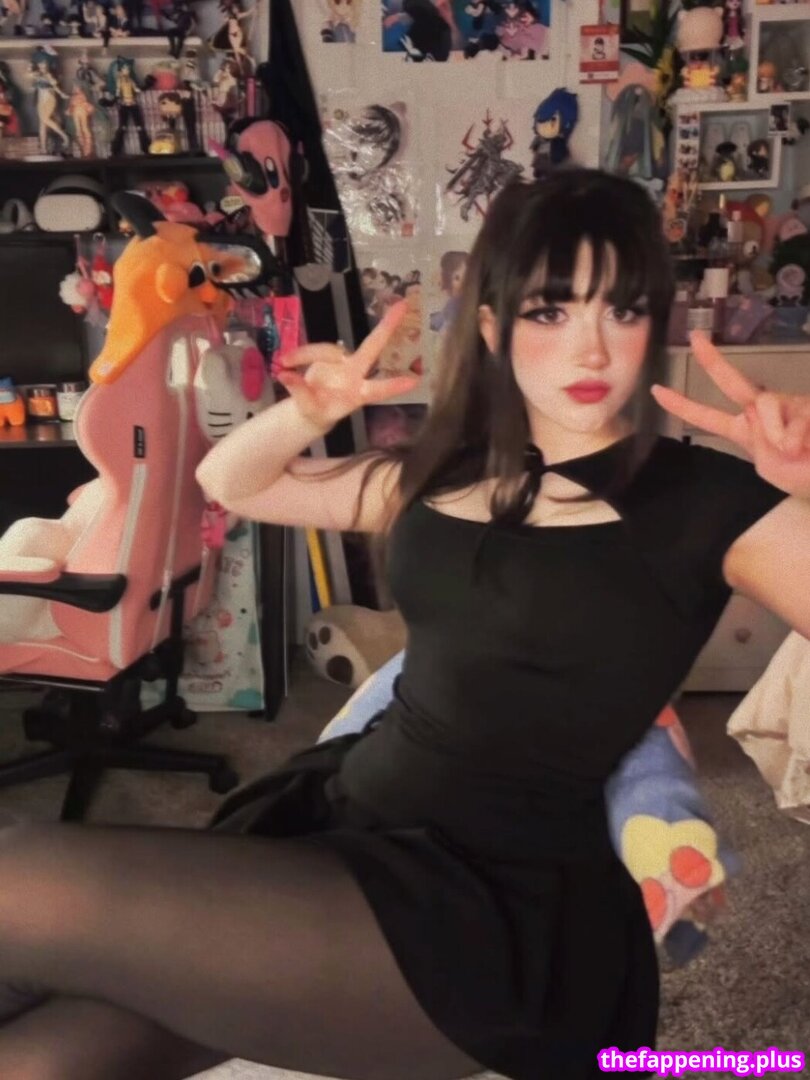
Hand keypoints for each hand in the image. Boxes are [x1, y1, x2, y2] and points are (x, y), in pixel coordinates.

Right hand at [273, 302, 421, 430]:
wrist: (310, 408)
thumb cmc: (317, 412)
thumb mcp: (308, 408)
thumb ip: (299, 391)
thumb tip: (285, 375)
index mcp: (356, 394)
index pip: (377, 390)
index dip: (393, 386)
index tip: (414, 381)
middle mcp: (355, 374)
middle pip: (372, 347)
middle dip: (386, 327)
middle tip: (403, 305)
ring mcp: (344, 362)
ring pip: (328, 349)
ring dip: (305, 355)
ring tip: (284, 363)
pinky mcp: (329, 355)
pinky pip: (313, 350)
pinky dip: (298, 355)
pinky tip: (284, 362)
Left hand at [651, 331, 809, 497]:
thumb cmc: (800, 474)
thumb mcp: (769, 467)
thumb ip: (761, 449)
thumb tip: (774, 431)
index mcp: (744, 429)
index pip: (706, 417)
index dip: (681, 405)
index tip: (657, 390)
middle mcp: (761, 411)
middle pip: (732, 383)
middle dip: (712, 361)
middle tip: (695, 338)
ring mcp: (786, 405)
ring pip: (765, 404)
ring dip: (775, 432)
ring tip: (792, 451)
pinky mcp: (808, 406)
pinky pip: (794, 418)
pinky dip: (796, 437)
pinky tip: (806, 446)